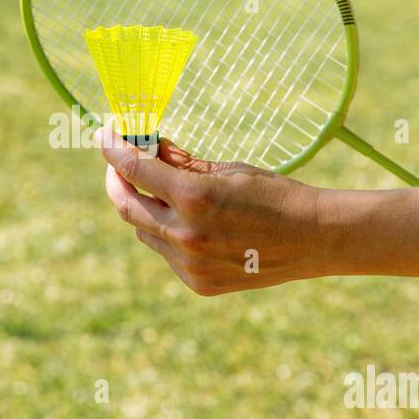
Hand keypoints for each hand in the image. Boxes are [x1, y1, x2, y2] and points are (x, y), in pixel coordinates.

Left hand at [95, 127, 322, 295]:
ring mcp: (190, 264)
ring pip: (144, 232)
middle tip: (118, 164)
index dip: (112, 149)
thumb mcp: (227, 170)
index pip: (133, 170)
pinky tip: (190, 223)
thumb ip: (181, 162)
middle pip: (126, 206)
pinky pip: (166, 254)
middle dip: (116, 181)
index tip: (104, 135)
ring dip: (144, 208)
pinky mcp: (198, 283)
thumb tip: (146, 146)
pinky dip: (167, 234)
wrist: (314, 238)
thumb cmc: (274, 194)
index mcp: (194, 197)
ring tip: (162, 192)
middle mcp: (185, 235)